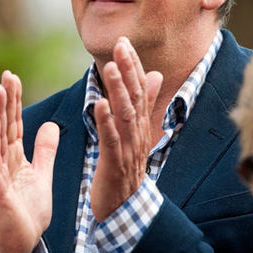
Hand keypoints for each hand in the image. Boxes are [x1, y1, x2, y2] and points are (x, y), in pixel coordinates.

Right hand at [0, 70, 58, 252]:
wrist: (22, 244)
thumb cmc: (27, 213)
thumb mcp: (42, 175)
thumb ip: (44, 151)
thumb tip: (49, 126)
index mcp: (12, 157)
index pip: (13, 122)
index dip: (14, 100)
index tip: (13, 77)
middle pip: (3, 124)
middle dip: (5, 99)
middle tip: (6, 75)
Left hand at [91, 37, 162, 220]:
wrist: (125, 210)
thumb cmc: (126, 169)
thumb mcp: (135, 133)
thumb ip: (144, 104)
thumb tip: (154, 75)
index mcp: (140, 125)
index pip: (139, 90)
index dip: (132, 66)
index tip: (124, 42)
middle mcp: (137, 134)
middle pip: (134, 97)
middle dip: (128, 70)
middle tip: (121, 45)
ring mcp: (128, 149)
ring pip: (125, 115)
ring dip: (118, 90)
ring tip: (111, 68)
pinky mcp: (115, 164)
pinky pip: (111, 140)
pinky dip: (106, 121)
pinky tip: (99, 104)